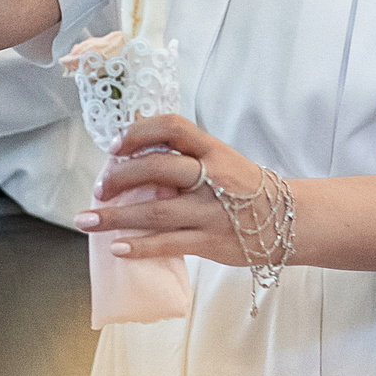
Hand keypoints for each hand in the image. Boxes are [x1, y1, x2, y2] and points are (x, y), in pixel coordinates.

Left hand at [74, 113, 266, 267]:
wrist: (288, 220)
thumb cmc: (246, 188)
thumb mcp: (221, 160)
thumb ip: (186, 157)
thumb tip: (134, 156)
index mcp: (213, 150)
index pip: (173, 127)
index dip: (139, 131)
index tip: (115, 145)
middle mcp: (212, 177)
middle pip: (158, 168)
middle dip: (120, 176)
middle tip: (100, 188)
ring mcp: (211, 212)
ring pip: (156, 211)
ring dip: (116, 217)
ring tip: (86, 220)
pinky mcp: (211, 242)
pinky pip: (169, 244)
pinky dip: (141, 246)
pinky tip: (117, 248)